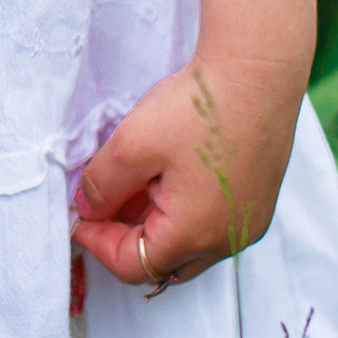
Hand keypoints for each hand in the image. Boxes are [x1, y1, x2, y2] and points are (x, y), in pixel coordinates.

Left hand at [70, 50, 303, 294]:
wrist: (258, 72)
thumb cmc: (199, 108)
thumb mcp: (129, 147)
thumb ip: (100, 187)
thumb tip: (89, 209)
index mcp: (194, 236)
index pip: (133, 265)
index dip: (97, 242)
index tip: (79, 215)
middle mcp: (227, 241)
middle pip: (163, 262)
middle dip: (127, 236)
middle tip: (105, 200)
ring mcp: (248, 223)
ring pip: (189, 244)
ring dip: (156, 223)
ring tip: (137, 180)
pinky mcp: (259, 202)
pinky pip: (213, 223)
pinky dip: (184, 211)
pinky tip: (170, 172)